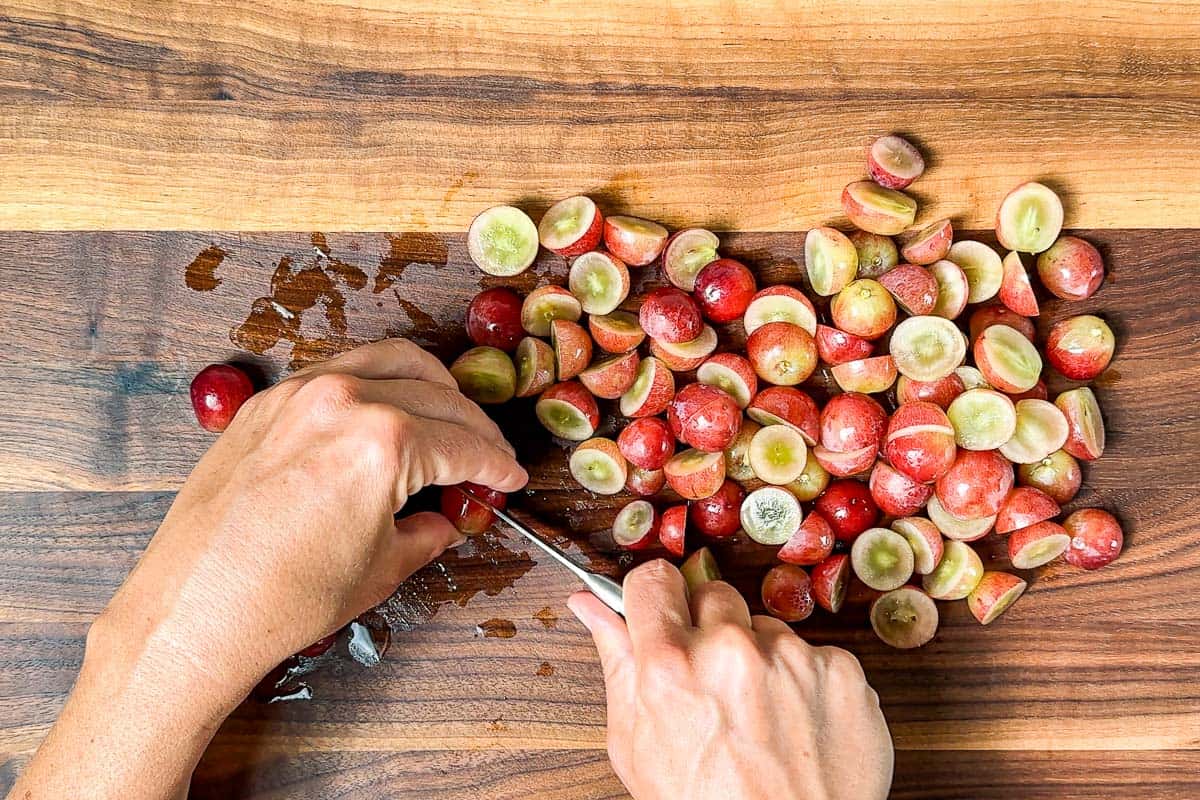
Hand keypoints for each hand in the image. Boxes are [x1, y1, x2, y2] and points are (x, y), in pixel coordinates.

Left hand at [11, 339, 527, 799]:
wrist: (195, 609)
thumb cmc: (284, 597)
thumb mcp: (382, 568)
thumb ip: (427, 532)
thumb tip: (443, 520)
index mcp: (383, 440)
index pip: (464, 443)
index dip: (496, 465)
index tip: (508, 477)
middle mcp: (343, 399)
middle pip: (437, 394)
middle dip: (472, 427)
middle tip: (485, 457)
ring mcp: (299, 393)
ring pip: (391, 361)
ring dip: (430, 387)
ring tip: (445, 419)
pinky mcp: (266, 402)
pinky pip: (340, 371)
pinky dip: (377, 383)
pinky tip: (385, 413)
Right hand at [569, 561, 892, 799]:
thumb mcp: (637, 746)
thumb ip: (617, 663)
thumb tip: (591, 606)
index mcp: (671, 665)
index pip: (654, 578)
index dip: (655, 596)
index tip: (662, 610)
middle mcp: (732, 650)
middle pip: (713, 595)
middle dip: (710, 629)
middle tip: (713, 684)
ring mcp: (793, 658)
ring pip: (766, 627)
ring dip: (760, 657)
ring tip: (758, 717)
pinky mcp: (842, 671)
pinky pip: (814, 654)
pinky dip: (805, 682)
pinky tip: (794, 725)